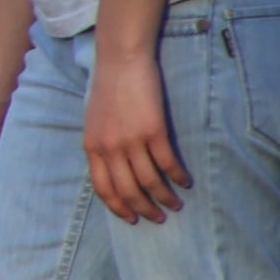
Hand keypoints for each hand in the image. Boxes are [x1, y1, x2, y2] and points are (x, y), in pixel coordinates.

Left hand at [83, 44, 189, 223]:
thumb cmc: (108, 89)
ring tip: (176, 204)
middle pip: (128, 191)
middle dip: (144, 210)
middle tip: (158, 218)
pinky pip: (167, 163)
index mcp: (92, 147)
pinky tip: (186, 182)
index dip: (118, 208)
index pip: (103, 189)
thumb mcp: (94, 122)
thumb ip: (101, 146)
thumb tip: (114, 171)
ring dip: (165, 197)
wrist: (121, 60)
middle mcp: (110, 148)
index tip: (131, 219)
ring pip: (150, 181)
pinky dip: (178, 176)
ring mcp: (131, 140)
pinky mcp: (153, 130)